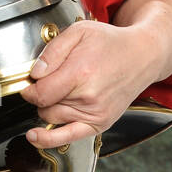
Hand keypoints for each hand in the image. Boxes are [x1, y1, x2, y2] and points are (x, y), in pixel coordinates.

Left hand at [18, 20, 159, 148]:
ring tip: (64, 90)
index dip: (29, 88)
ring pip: (52, 118)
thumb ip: (52, 51)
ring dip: (49, 107)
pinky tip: (35, 137)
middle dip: (41, 94)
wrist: (142, 56)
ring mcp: (95, 113)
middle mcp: (88, 97)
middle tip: (52, 81)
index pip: (40, 93)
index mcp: (81, 73)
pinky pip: (68, 137)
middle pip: (44, 105)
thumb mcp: (79, 32)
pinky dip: (48, 139)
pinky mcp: (100, 123)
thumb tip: (35, 74)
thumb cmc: (112, 43)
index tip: (29, 83)